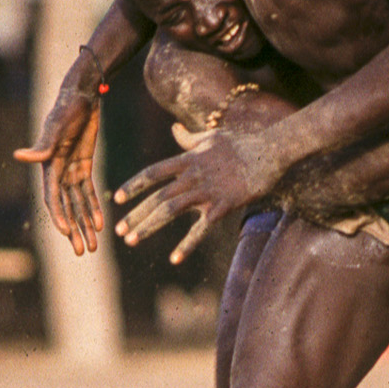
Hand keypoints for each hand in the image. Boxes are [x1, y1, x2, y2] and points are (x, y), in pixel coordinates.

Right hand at [13, 89, 104, 254]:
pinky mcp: (83, 166)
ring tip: (93, 246)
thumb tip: (20, 156)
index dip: (60, 215)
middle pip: (66, 207)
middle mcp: (57, 172)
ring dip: (85, 224)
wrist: (82, 96)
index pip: (53, 197)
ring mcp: (70, 170)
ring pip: (78, 204)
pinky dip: (94, 207)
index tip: (67, 233)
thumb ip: (43, 145)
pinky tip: (100, 224)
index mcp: (48, 166)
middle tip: (84, 251)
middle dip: (75, 229)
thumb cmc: (66, 109)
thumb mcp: (56, 127)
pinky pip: (89, 192)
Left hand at [113, 129, 285, 263]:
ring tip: (132, 241)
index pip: (153, 173)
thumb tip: (174, 128)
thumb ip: (188, 138)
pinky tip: (174, 259)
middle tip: (118, 230)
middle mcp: (192, 176)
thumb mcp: (211, 136)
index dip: (134, 186)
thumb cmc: (241, 143)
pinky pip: (201, 228)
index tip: (118, 199)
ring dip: (149, 226)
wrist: (270, 150)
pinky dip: (187, 245)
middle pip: (157, 197)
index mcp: (188, 160)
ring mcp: (207, 191)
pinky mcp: (223, 206)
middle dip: (135, 214)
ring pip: (170, 211)